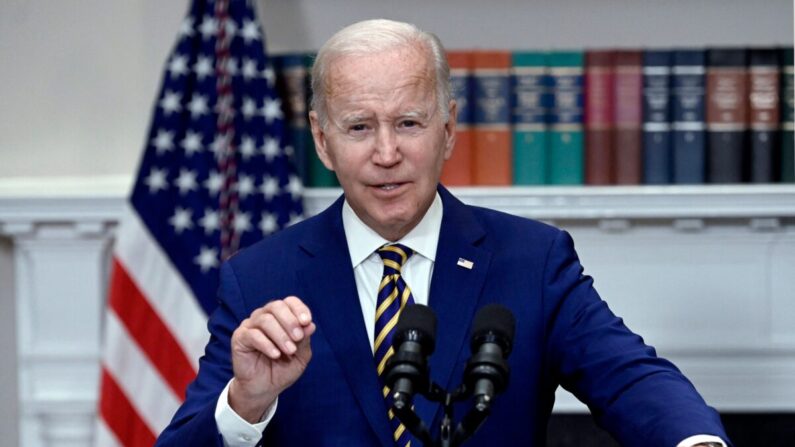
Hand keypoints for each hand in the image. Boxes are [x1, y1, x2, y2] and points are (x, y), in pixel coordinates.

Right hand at [228, 296, 315, 422]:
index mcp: (281, 317)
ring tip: (289, 351)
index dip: (299, 308)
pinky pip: (252, 335)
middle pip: (276, 306)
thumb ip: (304, 340)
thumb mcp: (300, 356)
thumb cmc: (282, 369)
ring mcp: (250, 326)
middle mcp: (264, 317)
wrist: (265, 389)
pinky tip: (275, 355)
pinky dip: (267, 344)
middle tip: (298, 338)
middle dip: (290, 321)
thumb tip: (310, 325)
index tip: (306, 321)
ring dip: (280, 335)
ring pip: (265, 319)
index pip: (289, 302)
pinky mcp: (239, 338)